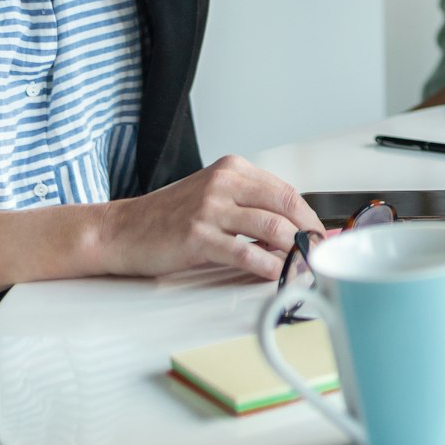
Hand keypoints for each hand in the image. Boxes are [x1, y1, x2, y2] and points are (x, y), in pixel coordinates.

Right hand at [92, 155, 322, 280]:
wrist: (120, 230)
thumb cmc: (167, 218)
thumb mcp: (213, 198)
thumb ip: (251, 208)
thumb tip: (295, 229)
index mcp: (232, 170)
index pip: (286, 191)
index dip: (311, 216)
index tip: (324, 235)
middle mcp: (223, 183)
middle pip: (286, 205)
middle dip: (310, 233)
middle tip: (322, 253)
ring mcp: (210, 208)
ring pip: (271, 227)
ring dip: (295, 251)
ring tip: (306, 267)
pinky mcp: (198, 236)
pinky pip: (245, 251)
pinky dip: (268, 265)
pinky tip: (278, 274)